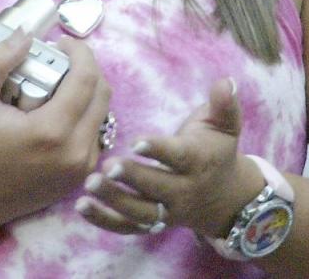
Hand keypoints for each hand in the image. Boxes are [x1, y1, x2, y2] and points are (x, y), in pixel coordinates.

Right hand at [0, 30, 110, 229]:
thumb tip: (26, 35)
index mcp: (51, 131)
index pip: (86, 78)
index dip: (80, 52)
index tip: (62, 43)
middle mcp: (76, 151)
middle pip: (102, 92)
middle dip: (85, 67)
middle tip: (60, 59)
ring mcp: (83, 166)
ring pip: (102, 112)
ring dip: (87, 89)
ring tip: (58, 83)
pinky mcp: (83, 175)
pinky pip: (96, 132)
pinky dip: (84, 112)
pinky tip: (59, 108)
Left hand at [77, 76, 262, 236]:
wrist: (226, 198)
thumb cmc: (217, 150)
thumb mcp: (226, 125)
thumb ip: (223, 104)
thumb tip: (225, 81)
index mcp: (198, 162)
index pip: (178, 157)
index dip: (158, 150)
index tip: (137, 141)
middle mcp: (183, 191)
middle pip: (157, 188)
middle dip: (133, 178)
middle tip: (108, 165)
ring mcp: (167, 211)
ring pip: (140, 212)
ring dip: (114, 200)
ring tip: (89, 185)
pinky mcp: (153, 223)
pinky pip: (128, 227)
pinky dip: (105, 220)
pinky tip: (81, 206)